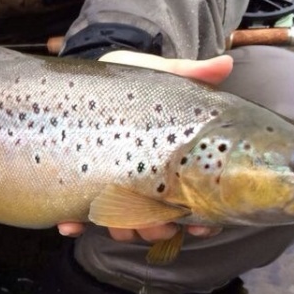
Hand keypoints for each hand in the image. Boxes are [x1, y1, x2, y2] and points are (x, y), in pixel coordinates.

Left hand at [56, 49, 232, 242]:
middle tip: (154, 224)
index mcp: (169, 165)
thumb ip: (189, 74)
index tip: (200, 225)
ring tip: (114, 220)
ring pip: (121, 226)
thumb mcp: (156, 75)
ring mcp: (111, 188)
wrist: (86, 79)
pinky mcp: (78, 187)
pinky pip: (74, 214)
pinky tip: (68, 223)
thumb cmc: (128, 81)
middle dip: (156, 228)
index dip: (200, 221)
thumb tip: (225, 63)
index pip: (193, 203)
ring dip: (120, 229)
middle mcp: (144, 183)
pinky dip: (72, 222)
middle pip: (158, 222)